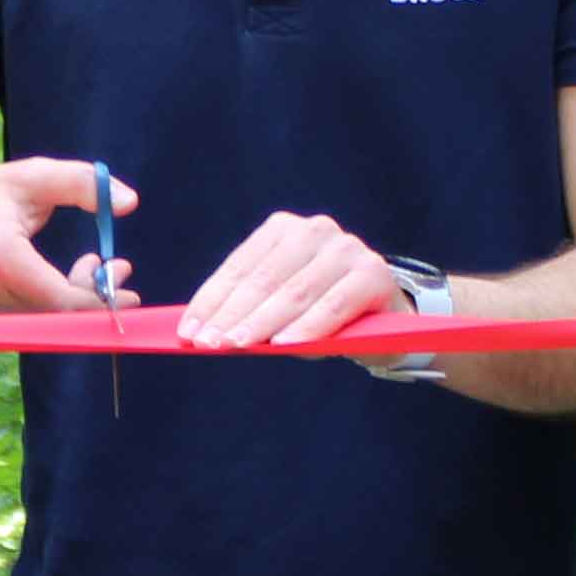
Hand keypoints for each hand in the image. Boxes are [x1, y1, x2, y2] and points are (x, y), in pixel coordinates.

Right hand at [0, 157, 135, 313]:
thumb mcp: (29, 178)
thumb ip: (81, 184)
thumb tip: (128, 203)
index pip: (62, 300)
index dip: (101, 301)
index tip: (130, 293)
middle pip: (56, 316)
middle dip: (93, 294)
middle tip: (110, 266)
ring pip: (41, 324)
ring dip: (71, 300)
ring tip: (85, 266)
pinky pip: (23, 326)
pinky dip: (45, 308)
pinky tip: (52, 281)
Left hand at [168, 209, 404, 354]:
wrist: (387, 321)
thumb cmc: (322, 315)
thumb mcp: (281, 310)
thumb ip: (249, 314)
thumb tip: (207, 333)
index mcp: (285, 230)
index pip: (240, 267)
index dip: (211, 300)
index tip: (188, 331)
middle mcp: (316, 231)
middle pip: (264, 279)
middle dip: (232, 314)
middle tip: (208, 343)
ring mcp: (347, 249)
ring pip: (295, 291)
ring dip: (263, 322)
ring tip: (237, 345)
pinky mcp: (374, 273)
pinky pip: (333, 303)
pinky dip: (307, 326)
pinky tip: (285, 345)